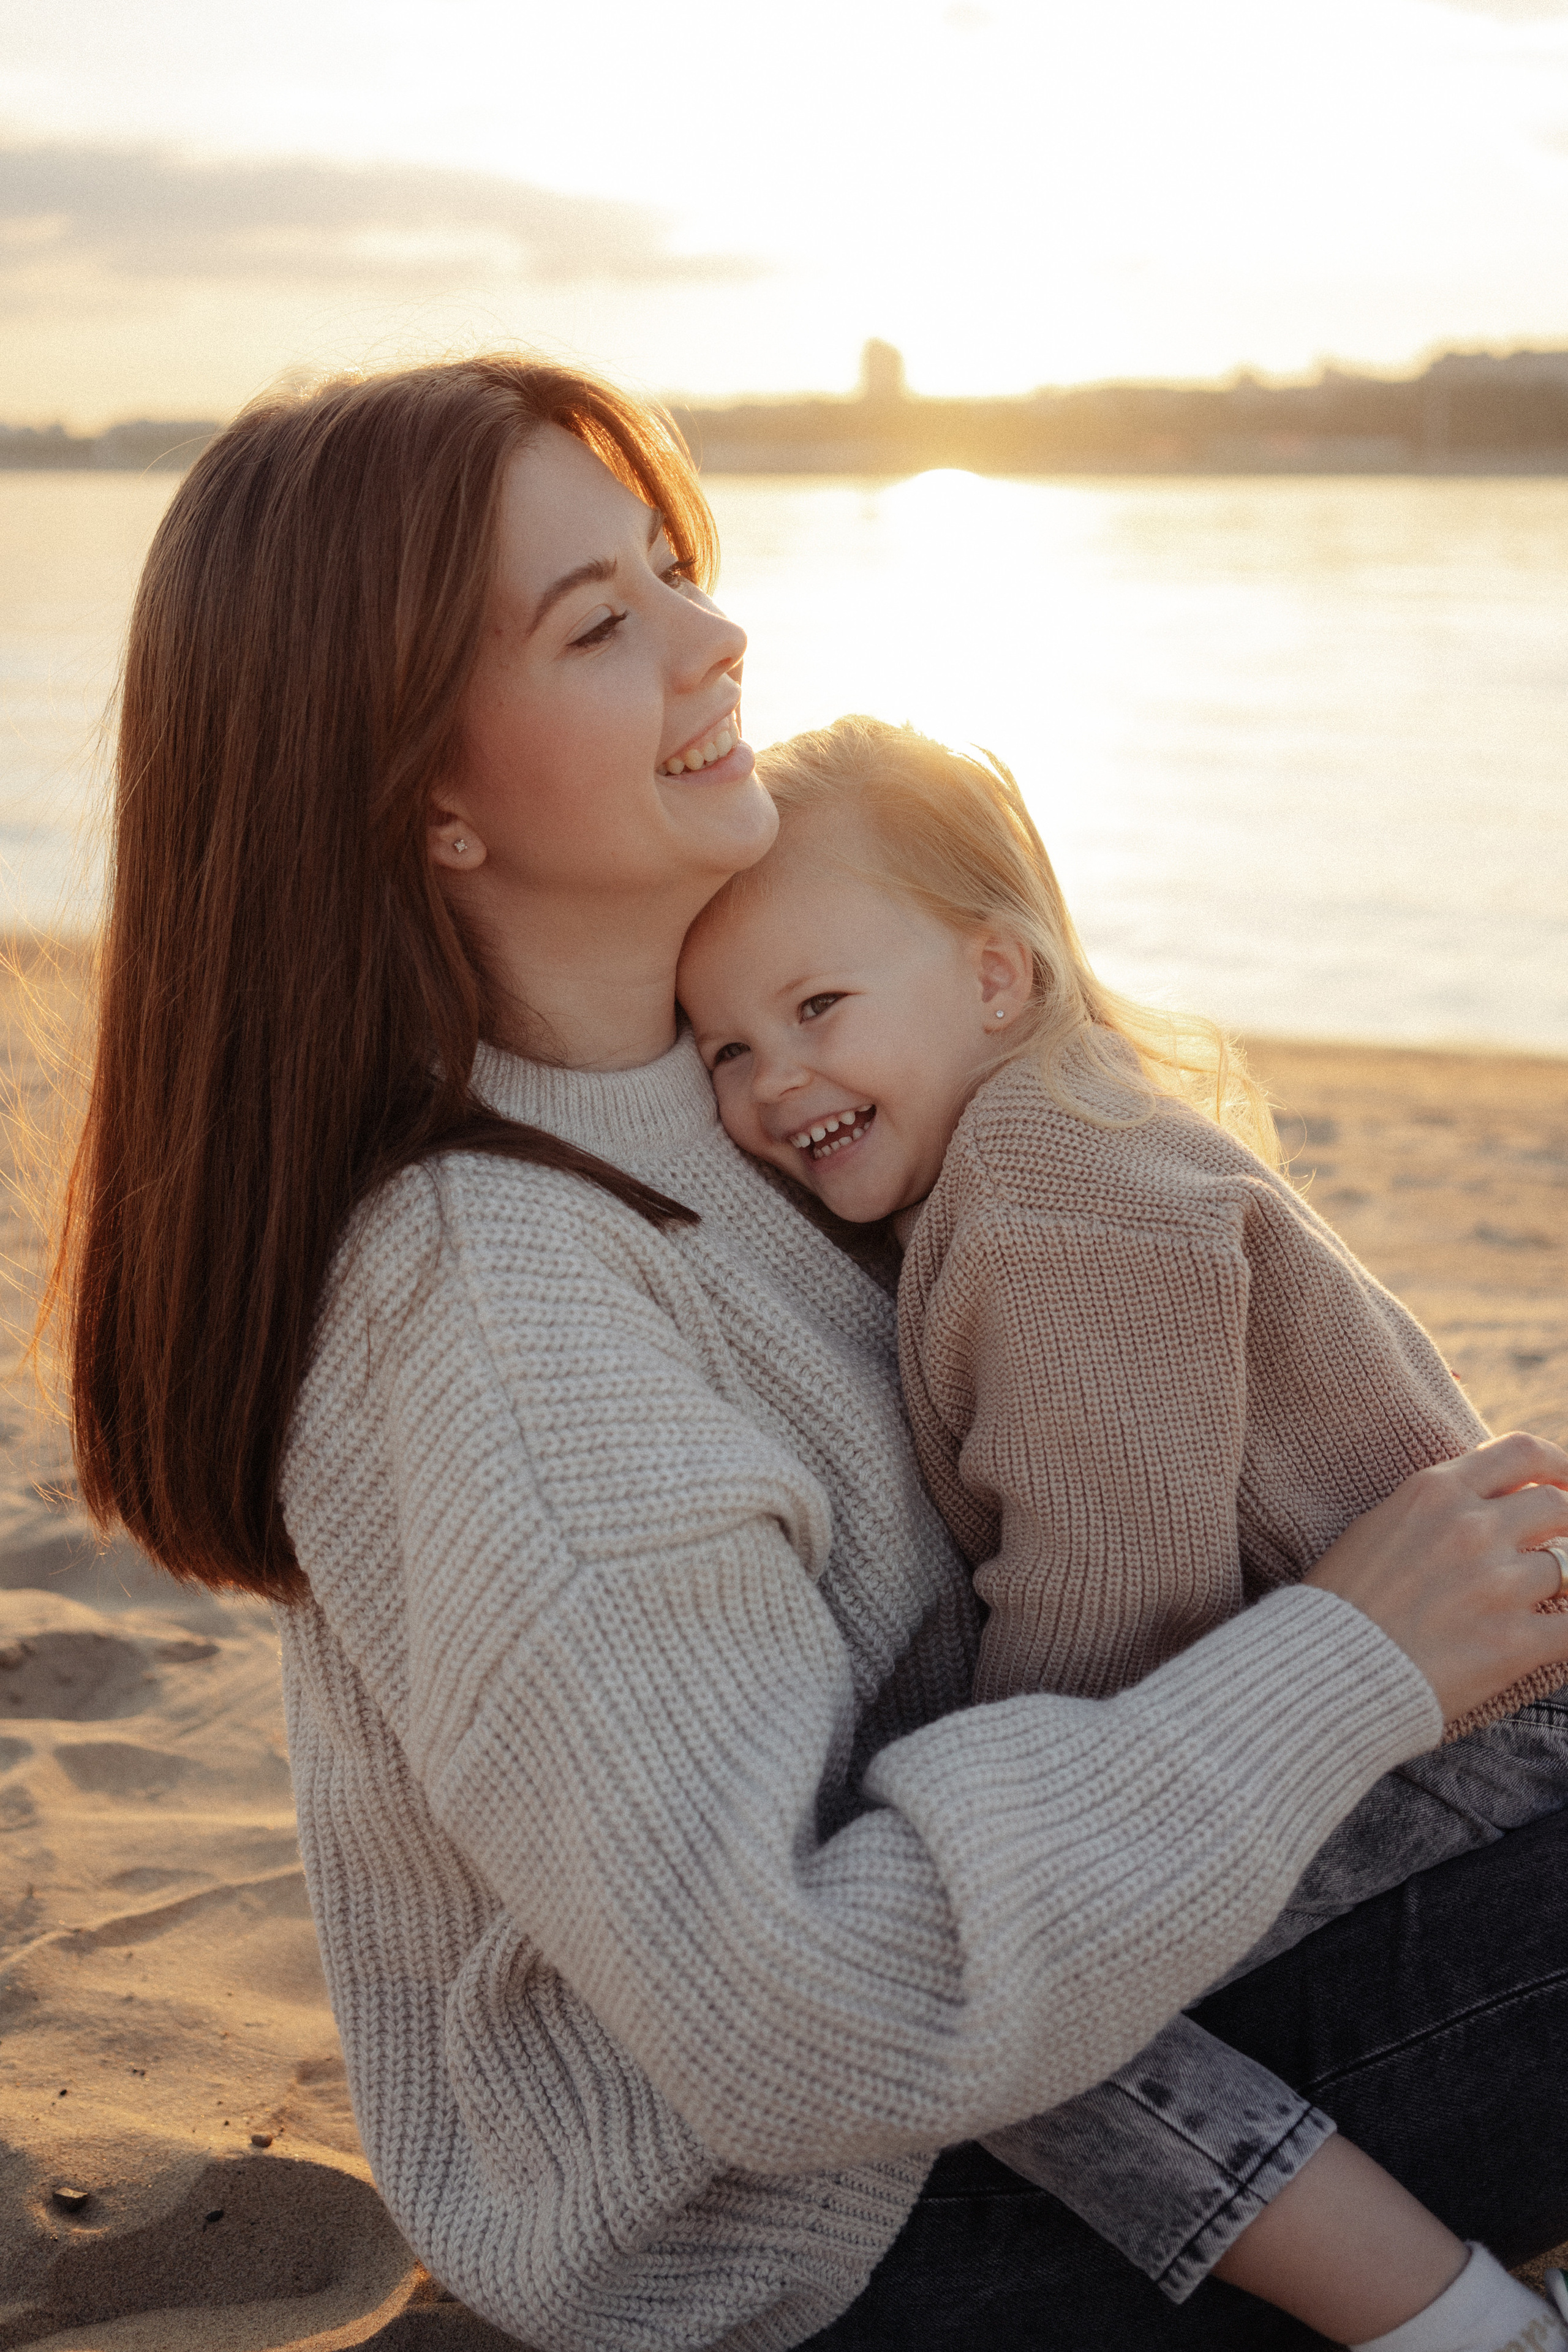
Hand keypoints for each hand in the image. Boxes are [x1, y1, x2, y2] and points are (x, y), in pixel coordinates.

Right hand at [1304, 1432, 1567, 1721]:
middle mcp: (1472, 1528)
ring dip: (1555, 1587)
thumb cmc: (1341, 1601)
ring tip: (1529, 1605)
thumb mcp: (1380, 1525)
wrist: (1323, 1668)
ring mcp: (1497, 1584)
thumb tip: (1484, 1500)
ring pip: (1567, 1570)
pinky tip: (1556, 1637)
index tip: (1564, 1483)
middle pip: (1557, 1506)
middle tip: (1562, 1544)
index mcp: (1435, 1492)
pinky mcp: (1514, 1642)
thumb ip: (1435, 1506)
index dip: (1559, 1464)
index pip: (1523, 1453)